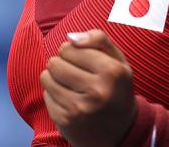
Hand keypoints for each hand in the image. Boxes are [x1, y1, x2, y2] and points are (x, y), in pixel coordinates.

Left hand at [40, 28, 136, 146]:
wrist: (122, 131)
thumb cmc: (117, 89)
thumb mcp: (118, 61)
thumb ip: (99, 39)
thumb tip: (71, 37)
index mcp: (111, 72)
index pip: (70, 47)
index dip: (72, 49)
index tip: (80, 57)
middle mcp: (96, 91)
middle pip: (55, 62)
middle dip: (61, 62)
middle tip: (73, 71)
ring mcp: (79, 108)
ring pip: (47, 78)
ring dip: (54, 77)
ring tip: (68, 82)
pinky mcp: (65, 121)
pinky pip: (46, 96)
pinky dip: (53, 94)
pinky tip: (67, 98)